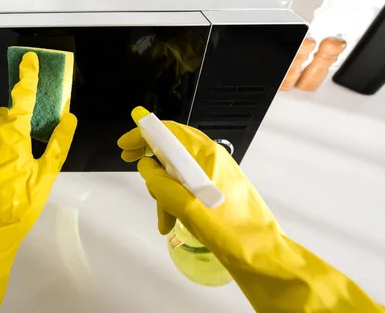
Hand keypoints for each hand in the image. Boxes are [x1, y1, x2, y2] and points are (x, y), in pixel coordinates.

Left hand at [0, 52, 76, 247]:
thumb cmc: (21, 203)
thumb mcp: (46, 175)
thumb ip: (58, 143)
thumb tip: (69, 118)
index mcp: (13, 135)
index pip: (23, 99)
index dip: (28, 77)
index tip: (29, 60)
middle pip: (4, 115)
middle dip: (15, 120)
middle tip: (26, 143)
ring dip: (2, 138)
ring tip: (11, 168)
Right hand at [117, 121, 279, 253]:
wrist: (260, 253)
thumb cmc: (226, 229)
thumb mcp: (185, 205)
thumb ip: (160, 183)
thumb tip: (146, 166)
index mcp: (205, 154)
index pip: (168, 131)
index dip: (142, 134)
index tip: (124, 146)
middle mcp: (212, 157)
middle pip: (172, 146)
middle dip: (150, 159)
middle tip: (129, 164)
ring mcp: (216, 172)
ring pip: (178, 169)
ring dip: (163, 188)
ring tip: (162, 218)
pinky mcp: (219, 187)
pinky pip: (188, 184)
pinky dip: (175, 197)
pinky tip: (171, 220)